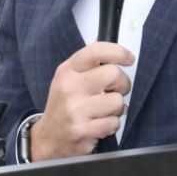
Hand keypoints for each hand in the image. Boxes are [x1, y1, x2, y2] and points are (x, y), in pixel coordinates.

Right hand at [30, 42, 133, 161]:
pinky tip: (100, 124)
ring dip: (117, 108)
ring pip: (118, 101)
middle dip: (123, 84)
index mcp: (67, 71)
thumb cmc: (62, 106)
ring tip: (104, 111)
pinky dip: (112, 125)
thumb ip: (87, 61)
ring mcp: (76, 110)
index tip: (128, 58)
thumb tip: (102, 36)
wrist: (48, 139)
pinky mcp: (83, 130)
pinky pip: (114, 123)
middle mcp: (70, 88)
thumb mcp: (67, 78)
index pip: (96, 51)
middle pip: (113, 74)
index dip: (118, 52)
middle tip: (116, 90)